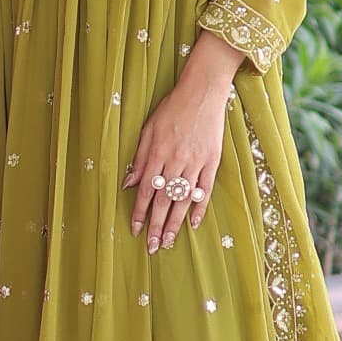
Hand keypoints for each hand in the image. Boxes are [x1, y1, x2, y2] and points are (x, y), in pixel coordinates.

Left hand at [125, 37, 242, 254]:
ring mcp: (195, 163)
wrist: (202, 93)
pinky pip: (205, 189)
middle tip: (152, 247)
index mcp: (157, 154)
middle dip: (156, 226)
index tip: (135, 230)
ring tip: (169, 242)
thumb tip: (129, 183)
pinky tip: (192, 223)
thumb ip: (139, 157)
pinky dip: (199, 207)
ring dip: (175, 223)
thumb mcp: (148, 129)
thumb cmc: (172, 108)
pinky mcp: (212, 161)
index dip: (140, 212)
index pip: (146, 190)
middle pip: (164, 201)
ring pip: (183, 200)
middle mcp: (176, 161)